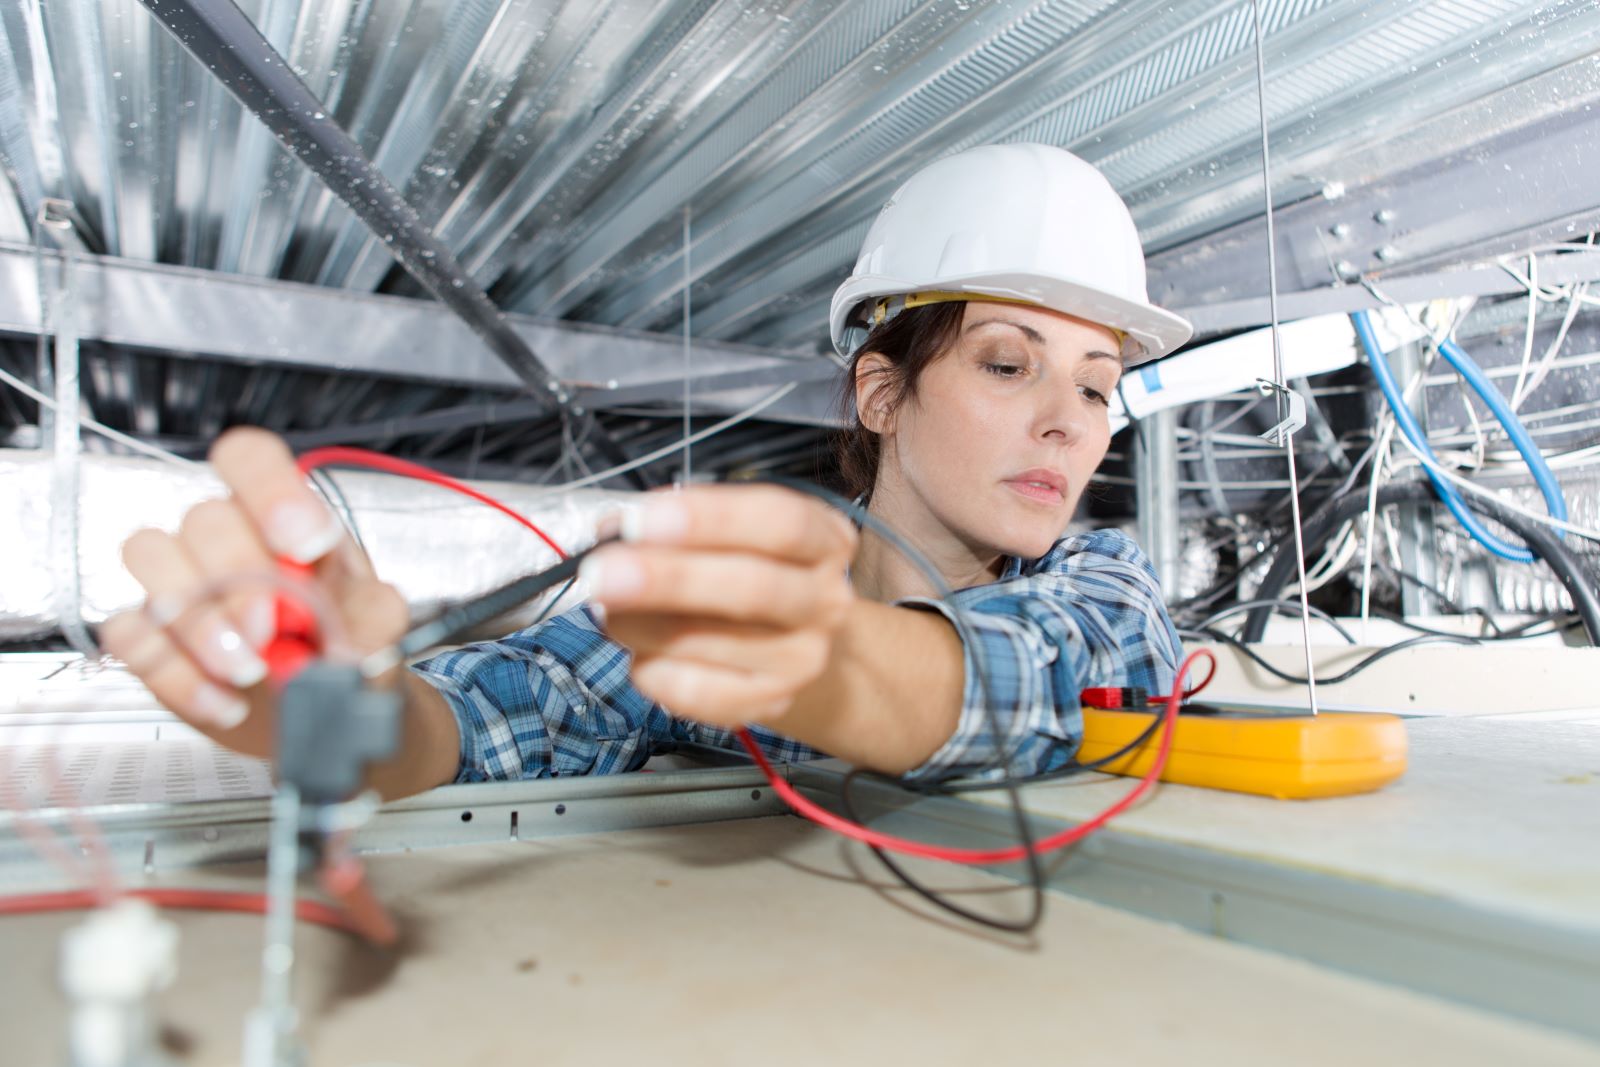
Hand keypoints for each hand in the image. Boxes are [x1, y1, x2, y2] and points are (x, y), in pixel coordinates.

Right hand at [99, 428, 409, 760]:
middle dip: (238, 577)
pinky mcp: (149, 632)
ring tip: (249, 671)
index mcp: (283, 515)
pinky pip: (129, 632)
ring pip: (151, 557)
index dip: (271, 491)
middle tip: (270, 631)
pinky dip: (176, 673)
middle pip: (205, 519)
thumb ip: (373, 618)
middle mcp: (225, 536)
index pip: (252, 459)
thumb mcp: (376, 623)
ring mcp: (179, 579)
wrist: (319, 704)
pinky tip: (226, 701)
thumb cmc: (342, 642)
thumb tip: (347, 636)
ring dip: (198, 621)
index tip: (306, 544)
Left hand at [582, 485, 858, 727]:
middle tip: (602, 574)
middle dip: (667, 579)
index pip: (780, 522)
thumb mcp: (732, 533)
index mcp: (824, 540)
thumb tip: (614, 532)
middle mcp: (825, 600)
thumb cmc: (749, 573)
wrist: (794, 645)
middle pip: (752, 588)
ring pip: (714, 642)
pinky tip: (642, 653)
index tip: (641, 519)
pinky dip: (655, 672)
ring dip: (643, 625)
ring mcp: (803, 658)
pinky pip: (700, 693)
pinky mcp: (772, 703)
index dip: (709, 518)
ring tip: (609, 611)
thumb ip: (681, 526)